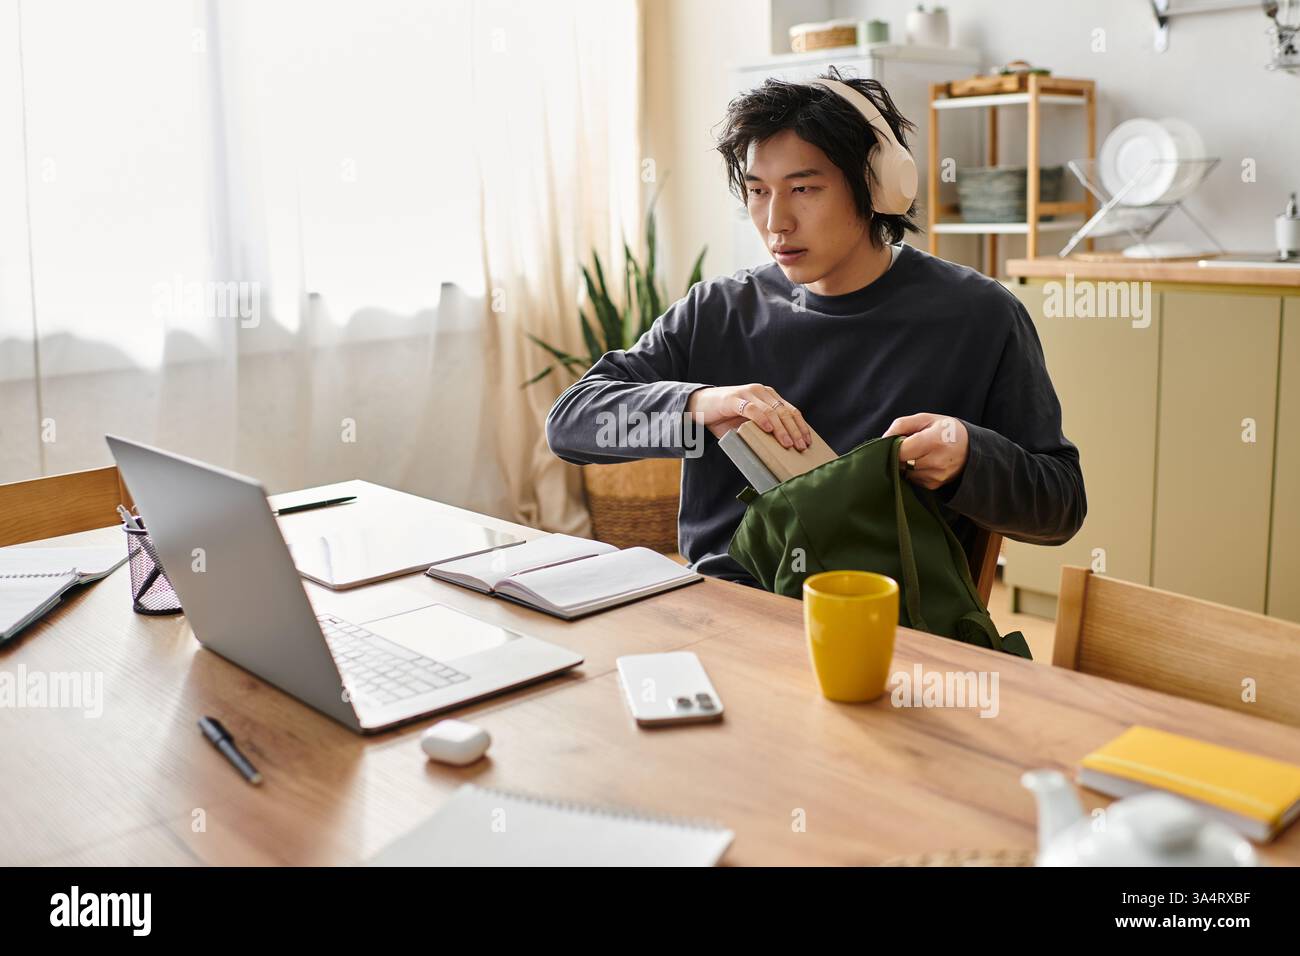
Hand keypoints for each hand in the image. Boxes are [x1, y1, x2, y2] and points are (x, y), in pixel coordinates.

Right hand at [686, 384, 811, 450]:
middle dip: (794, 430)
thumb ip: (762, 431)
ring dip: (781, 428)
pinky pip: (751, 408)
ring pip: (771, 411)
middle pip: (784, 411)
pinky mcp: (734, 399)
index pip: (790, 410)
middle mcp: (761, 392)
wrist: (699, 406)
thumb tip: (780, 450)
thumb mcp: (748, 424)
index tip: (807, 441)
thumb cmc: (725, 418)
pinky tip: (768, 430)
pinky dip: (761, 419)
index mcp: (768, 396)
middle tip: (800, 446)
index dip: (801, 426)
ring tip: (787, 443)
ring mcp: (748, 393)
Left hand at [882, 413, 968, 489]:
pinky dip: (913, 471)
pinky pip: (913, 479)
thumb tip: (883, 439)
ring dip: (906, 464)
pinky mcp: (933, 485)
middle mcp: (935, 462)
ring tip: (919, 453)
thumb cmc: (946, 430)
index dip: (894, 445)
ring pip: (905, 472)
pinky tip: (924, 462)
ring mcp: (935, 476)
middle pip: (900, 462)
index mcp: (933, 441)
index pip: (900, 450)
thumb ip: (901, 425)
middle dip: (899, 454)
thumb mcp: (925, 419)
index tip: (898, 440)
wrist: (972, 449)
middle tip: (909, 445)